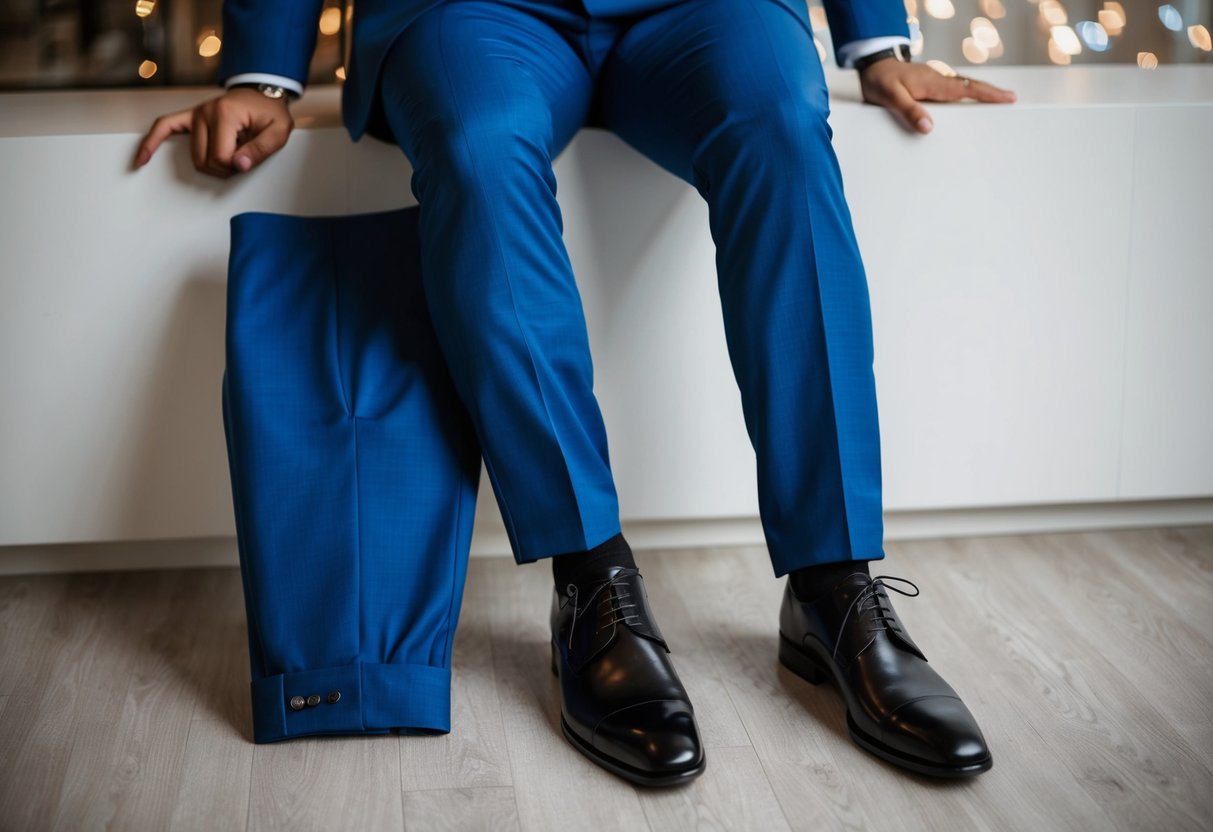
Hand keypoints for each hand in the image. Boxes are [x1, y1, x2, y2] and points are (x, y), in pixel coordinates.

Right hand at [132, 87, 294, 177]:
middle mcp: (205, 112)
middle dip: (225, 169)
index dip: (236, 166)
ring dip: (212, 165)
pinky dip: (151, 143)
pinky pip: (164, 127)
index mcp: (225, 114)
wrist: (263, 93)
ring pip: (195, 157)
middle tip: (242, 159)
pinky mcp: (189, 116)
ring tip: (231, 153)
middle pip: (205, 161)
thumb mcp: (278, 132)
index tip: (249, 159)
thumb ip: (261, 150)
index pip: (221, 157)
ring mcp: (195, 113)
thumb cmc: (270, 113)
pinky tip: (141, 159)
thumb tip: (239, 166)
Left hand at [857, 60, 1015, 134]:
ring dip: (979, 93)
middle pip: (970, 86)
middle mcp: (937, 80)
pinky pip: (951, 90)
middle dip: (991, 93)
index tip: (1007, 98)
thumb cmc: (880, 80)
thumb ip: (909, 111)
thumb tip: (928, 127)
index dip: (987, 95)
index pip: (965, 89)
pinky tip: (968, 101)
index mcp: (933, 83)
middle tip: (1011, 99)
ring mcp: (934, 81)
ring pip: (962, 87)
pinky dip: (964, 93)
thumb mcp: (891, 97)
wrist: (871, 66)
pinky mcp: (928, 84)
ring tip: (997, 101)